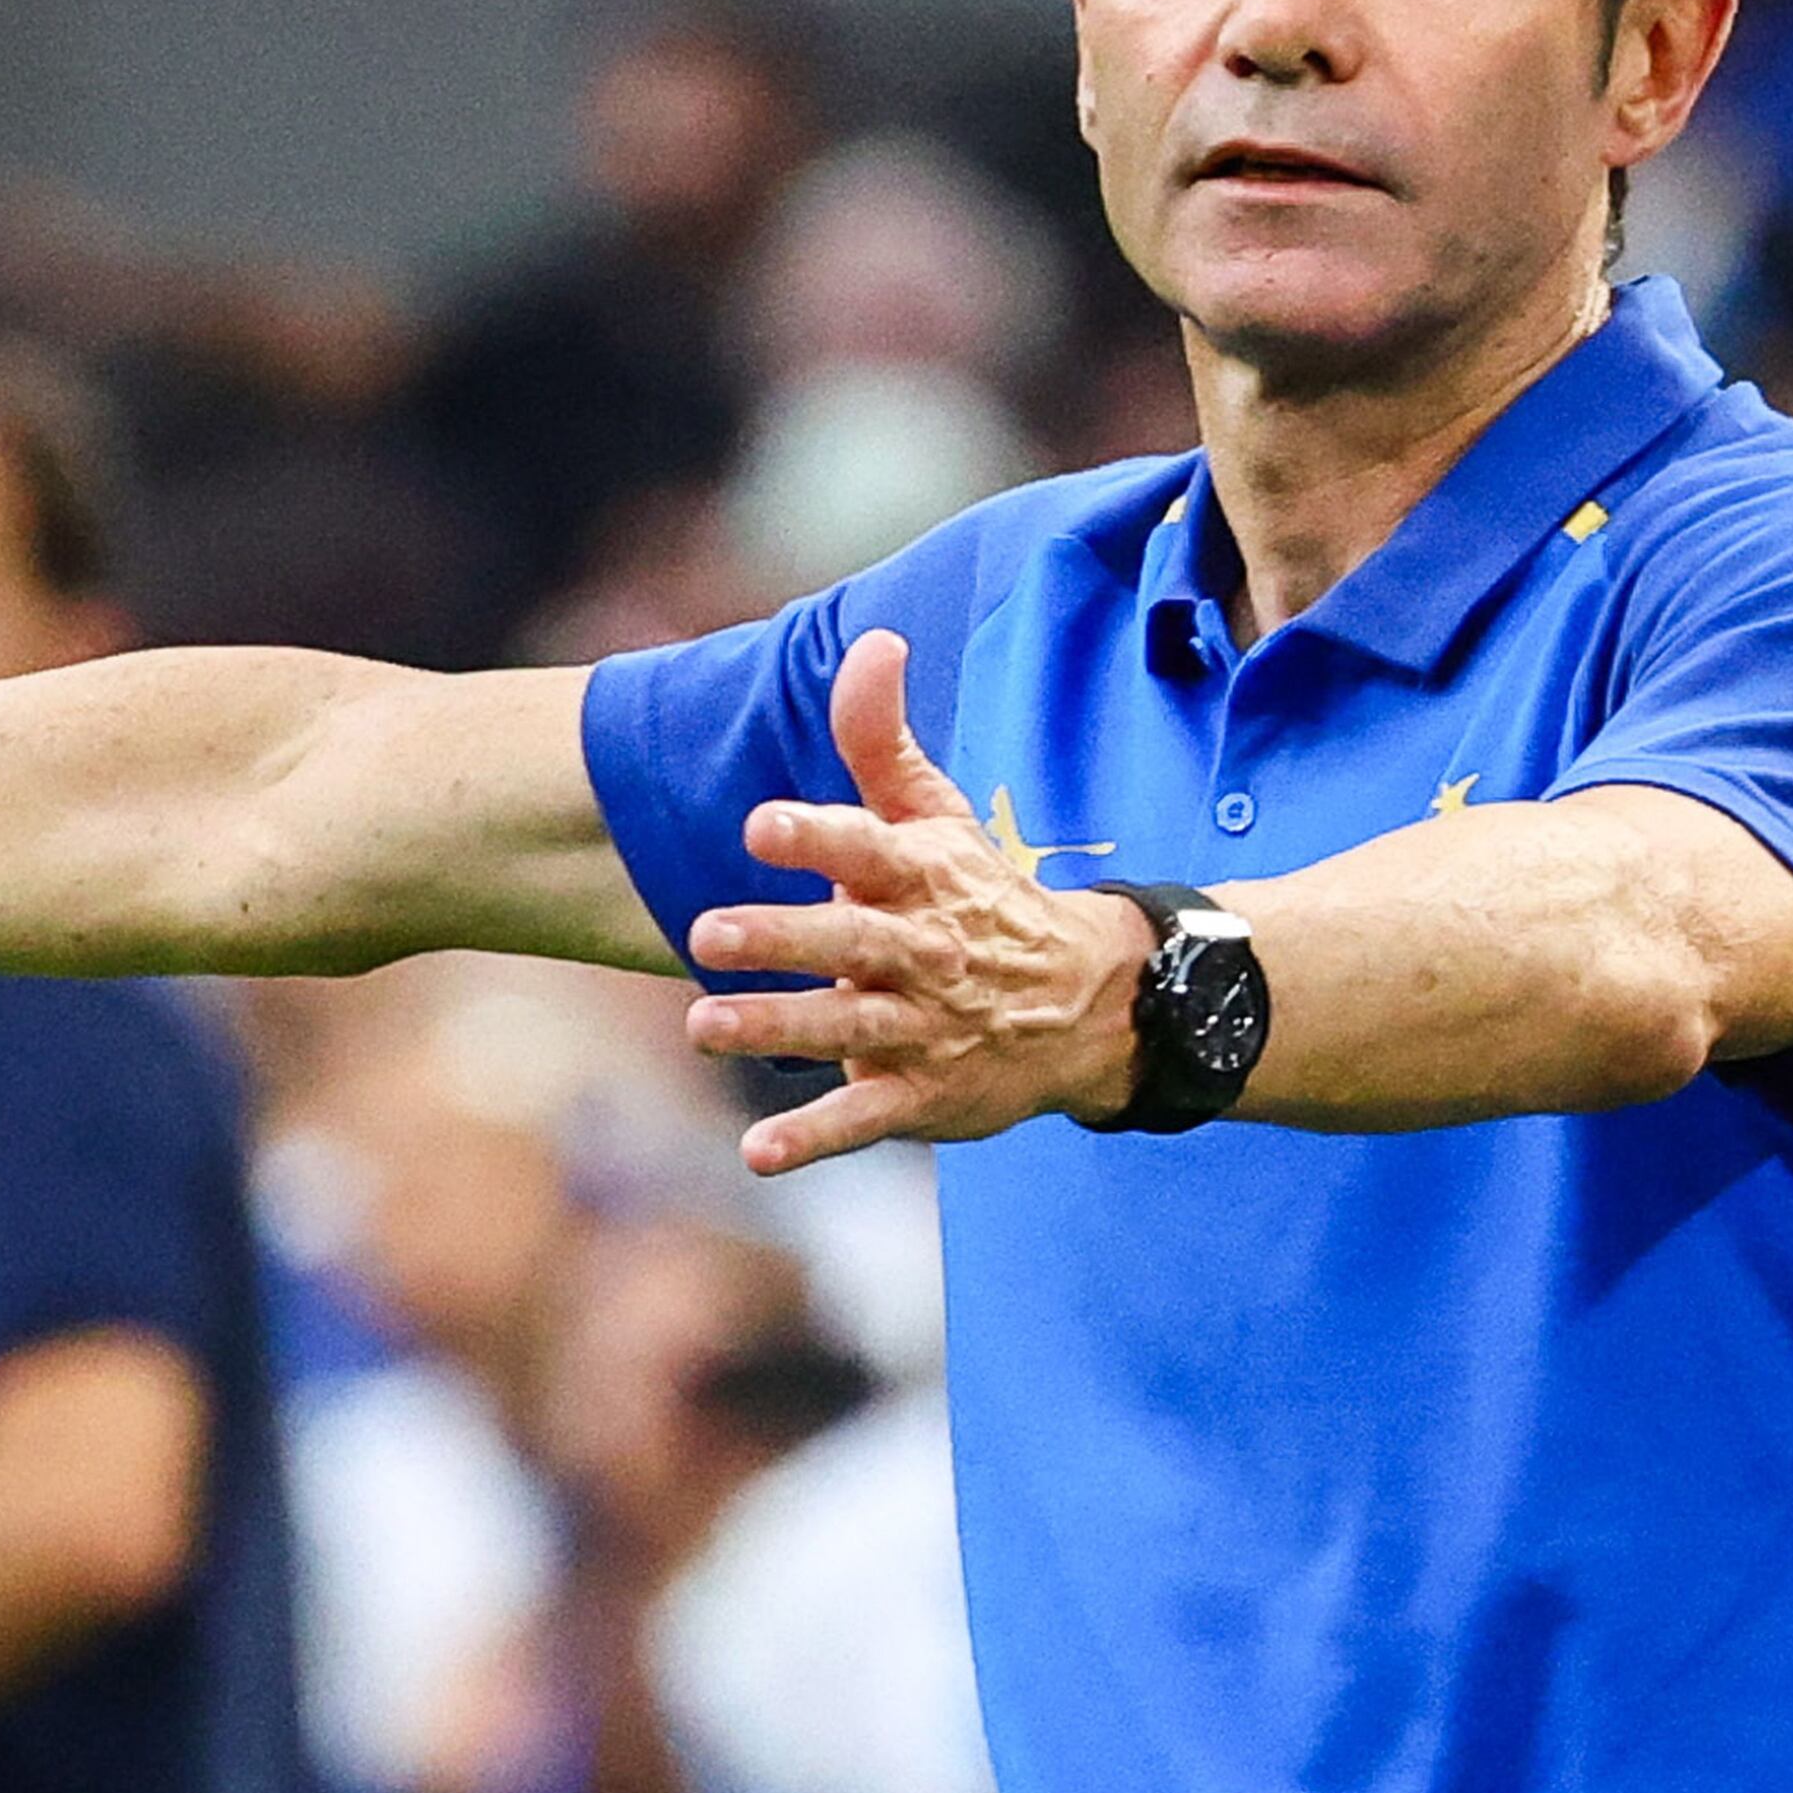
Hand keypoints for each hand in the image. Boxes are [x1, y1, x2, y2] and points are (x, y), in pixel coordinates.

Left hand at [675, 632, 1152, 1171]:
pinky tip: (757, 1153)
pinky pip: (865, 1118)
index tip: (759, 825)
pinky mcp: (923, 1095)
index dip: (817, 836)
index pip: (868, 848)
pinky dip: (814, 1138)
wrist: (1088, 1003)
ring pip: (846, 1027)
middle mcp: (922, 952)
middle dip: (782, 938)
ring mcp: (924, 1029)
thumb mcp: (938, 815)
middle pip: (848, 943)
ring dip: (777, 1028)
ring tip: (704, 1027)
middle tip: (707, 930)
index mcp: (922, 878)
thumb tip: (872, 640)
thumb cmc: (979, 896)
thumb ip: (884, 739)